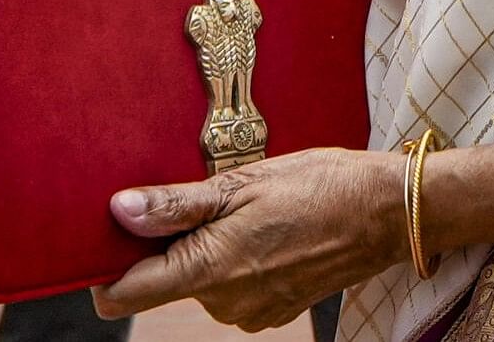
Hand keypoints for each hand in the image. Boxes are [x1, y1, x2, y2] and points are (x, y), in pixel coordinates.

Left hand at [91, 148, 406, 331]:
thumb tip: (119, 211)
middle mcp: (224, 303)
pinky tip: (266, 229)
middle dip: (170, 244)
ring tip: (244, 210)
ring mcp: (251, 312)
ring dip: (207, 249)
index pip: (123, 296)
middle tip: (206, 199)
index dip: (105, 268)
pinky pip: (231, 289)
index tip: (113, 236)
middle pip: (163, 282)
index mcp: (209, 270)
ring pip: (199, 282)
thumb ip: (176, 205)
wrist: (388, 212)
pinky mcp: (274, 311)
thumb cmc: (320, 186)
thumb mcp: (242, 182)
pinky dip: (236, 261)